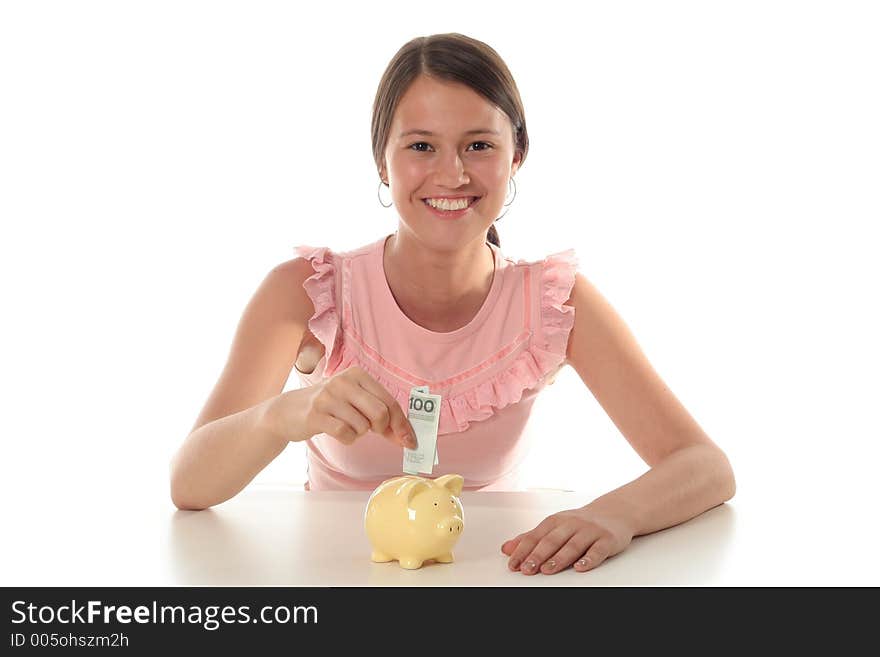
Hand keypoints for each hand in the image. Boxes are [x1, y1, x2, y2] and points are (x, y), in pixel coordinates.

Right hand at [272, 366, 417, 447]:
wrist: (288, 410)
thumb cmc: (330, 406)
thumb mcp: (355, 401)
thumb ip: (380, 415)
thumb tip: (406, 437)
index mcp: (357, 374)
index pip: (389, 401)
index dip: (402, 424)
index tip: (410, 441)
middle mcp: (343, 381)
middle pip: (380, 413)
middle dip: (381, 429)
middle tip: (371, 430)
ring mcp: (328, 397)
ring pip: (362, 426)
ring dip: (358, 433)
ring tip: (346, 425)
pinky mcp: (316, 415)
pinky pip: (345, 434)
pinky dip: (347, 439)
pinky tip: (337, 431)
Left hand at [500, 505, 634, 574]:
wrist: (613, 512)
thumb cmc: (579, 523)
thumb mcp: (553, 527)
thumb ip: (530, 538)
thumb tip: (506, 548)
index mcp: (555, 521)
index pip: (535, 536)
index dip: (523, 550)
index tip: (513, 564)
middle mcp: (571, 524)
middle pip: (552, 540)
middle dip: (538, 555)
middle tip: (527, 569)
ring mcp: (589, 531)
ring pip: (572, 545)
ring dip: (559, 559)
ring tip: (547, 570)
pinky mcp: (607, 539)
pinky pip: (597, 550)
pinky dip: (588, 559)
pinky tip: (580, 567)